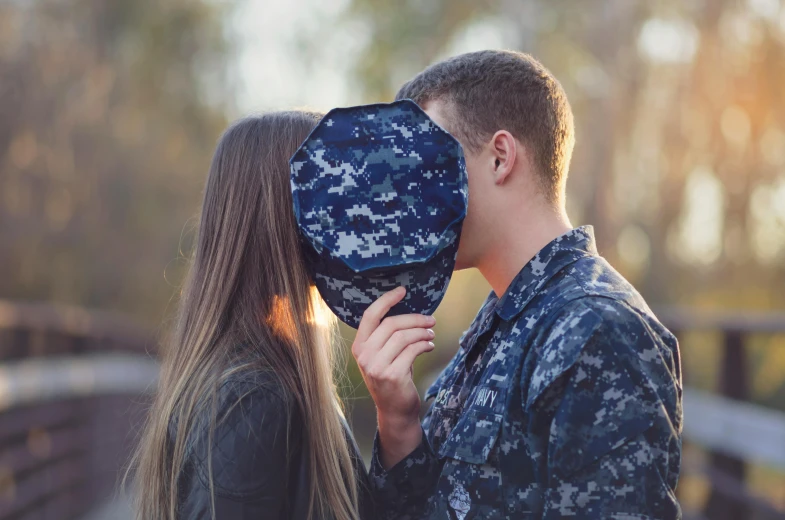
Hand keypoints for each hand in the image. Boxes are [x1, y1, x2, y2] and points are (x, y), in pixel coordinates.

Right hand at [351, 287, 435, 468]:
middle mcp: (364, 355)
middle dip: (415, 319)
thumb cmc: (392, 378)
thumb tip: (411, 312)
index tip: (403, 290)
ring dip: (422, 332)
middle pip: (391, 324)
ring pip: (404, 336)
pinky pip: (412, 350)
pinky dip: (424, 344)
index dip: (387, 300)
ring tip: (431, 334)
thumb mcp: (383, 355)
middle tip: (430, 320)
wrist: (394, 410)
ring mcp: (376, 366)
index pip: (370, 315)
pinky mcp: (391, 375)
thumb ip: (389, 336)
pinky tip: (430, 345)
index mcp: (359, 346)